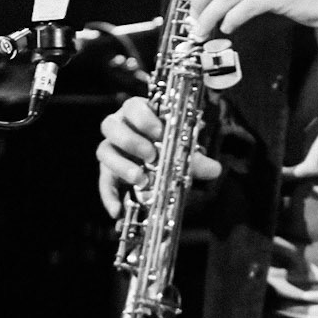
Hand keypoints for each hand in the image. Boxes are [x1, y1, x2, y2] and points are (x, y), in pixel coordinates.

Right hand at [96, 95, 220, 217]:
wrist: (162, 166)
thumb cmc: (170, 149)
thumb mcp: (183, 151)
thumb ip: (196, 159)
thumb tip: (215, 169)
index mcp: (138, 113)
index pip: (132, 107)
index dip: (144, 119)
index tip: (160, 133)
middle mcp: (119, 127)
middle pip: (110, 125)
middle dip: (132, 141)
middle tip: (152, 156)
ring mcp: (110, 148)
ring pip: (103, 150)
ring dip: (122, 165)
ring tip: (141, 179)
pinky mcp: (107, 170)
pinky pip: (103, 182)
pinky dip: (109, 196)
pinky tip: (118, 210)